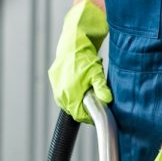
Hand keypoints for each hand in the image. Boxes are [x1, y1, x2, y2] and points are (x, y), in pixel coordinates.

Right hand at [48, 0, 112, 123]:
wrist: (72, 43)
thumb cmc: (84, 58)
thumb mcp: (96, 73)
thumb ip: (101, 89)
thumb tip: (107, 100)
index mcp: (70, 97)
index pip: (80, 115)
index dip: (89, 116)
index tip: (97, 111)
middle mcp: (61, 96)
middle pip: (74, 110)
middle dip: (84, 107)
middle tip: (93, 98)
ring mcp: (56, 90)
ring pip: (68, 103)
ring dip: (77, 100)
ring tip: (85, 88)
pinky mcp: (54, 84)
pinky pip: (63, 94)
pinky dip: (71, 92)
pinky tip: (78, 83)